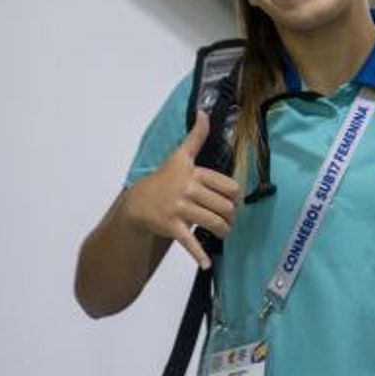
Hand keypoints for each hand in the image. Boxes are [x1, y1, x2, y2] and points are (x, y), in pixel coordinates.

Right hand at [121, 111, 240, 268]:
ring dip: (224, 232)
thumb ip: (196, 136)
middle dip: (232, 217)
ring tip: (225, 234)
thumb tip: (204, 111)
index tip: (235, 203)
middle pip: (224, 207)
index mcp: (194, 173)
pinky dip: (199, 255)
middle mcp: (188, 189)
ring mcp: (179, 208)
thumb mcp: (179, 156)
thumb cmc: (164, 179)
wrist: (138, 203)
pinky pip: (189, 241)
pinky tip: (207, 264)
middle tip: (231, 221)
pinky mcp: (172, 226)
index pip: (228, 186)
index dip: (236, 197)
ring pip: (213, 223)